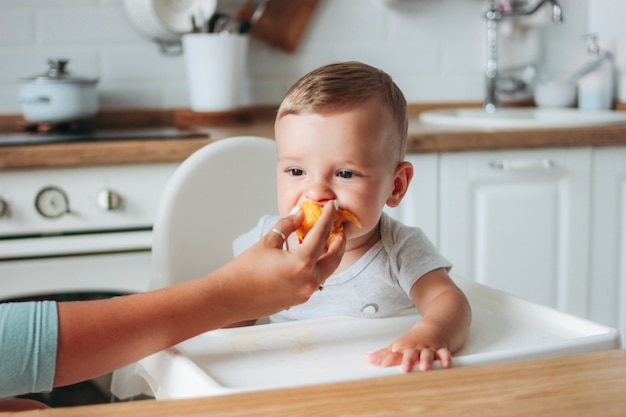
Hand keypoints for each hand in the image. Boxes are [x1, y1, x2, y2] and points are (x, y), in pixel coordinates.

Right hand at [216, 200, 345, 319]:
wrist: (229, 298)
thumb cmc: (243, 272)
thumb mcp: (267, 242)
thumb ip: (287, 226)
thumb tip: (299, 215)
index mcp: (302, 263)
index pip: (322, 234)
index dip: (328, 217)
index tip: (332, 206)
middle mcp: (309, 280)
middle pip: (334, 256)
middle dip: (339, 240)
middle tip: (338, 226)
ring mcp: (305, 292)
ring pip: (328, 270)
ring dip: (331, 254)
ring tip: (328, 241)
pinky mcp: (299, 299)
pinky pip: (317, 280)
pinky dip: (319, 266)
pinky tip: (312, 257)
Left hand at [364, 321, 451, 371]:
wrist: (432, 328)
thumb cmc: (413, 341)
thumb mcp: (397, 346)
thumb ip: (383, 355)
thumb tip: (367, 359)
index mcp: (403, 348)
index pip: (393, 355)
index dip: (388, 361)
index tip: (382, 368)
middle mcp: (415, 349)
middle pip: (410, 354)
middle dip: (407, 360)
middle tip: (405, 368)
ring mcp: (428, 349)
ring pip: (427, 354)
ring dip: (425, 360)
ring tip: (424, 367)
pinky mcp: (440, 350)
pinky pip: (444, 354)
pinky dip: (445, 358)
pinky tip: (445, 365)